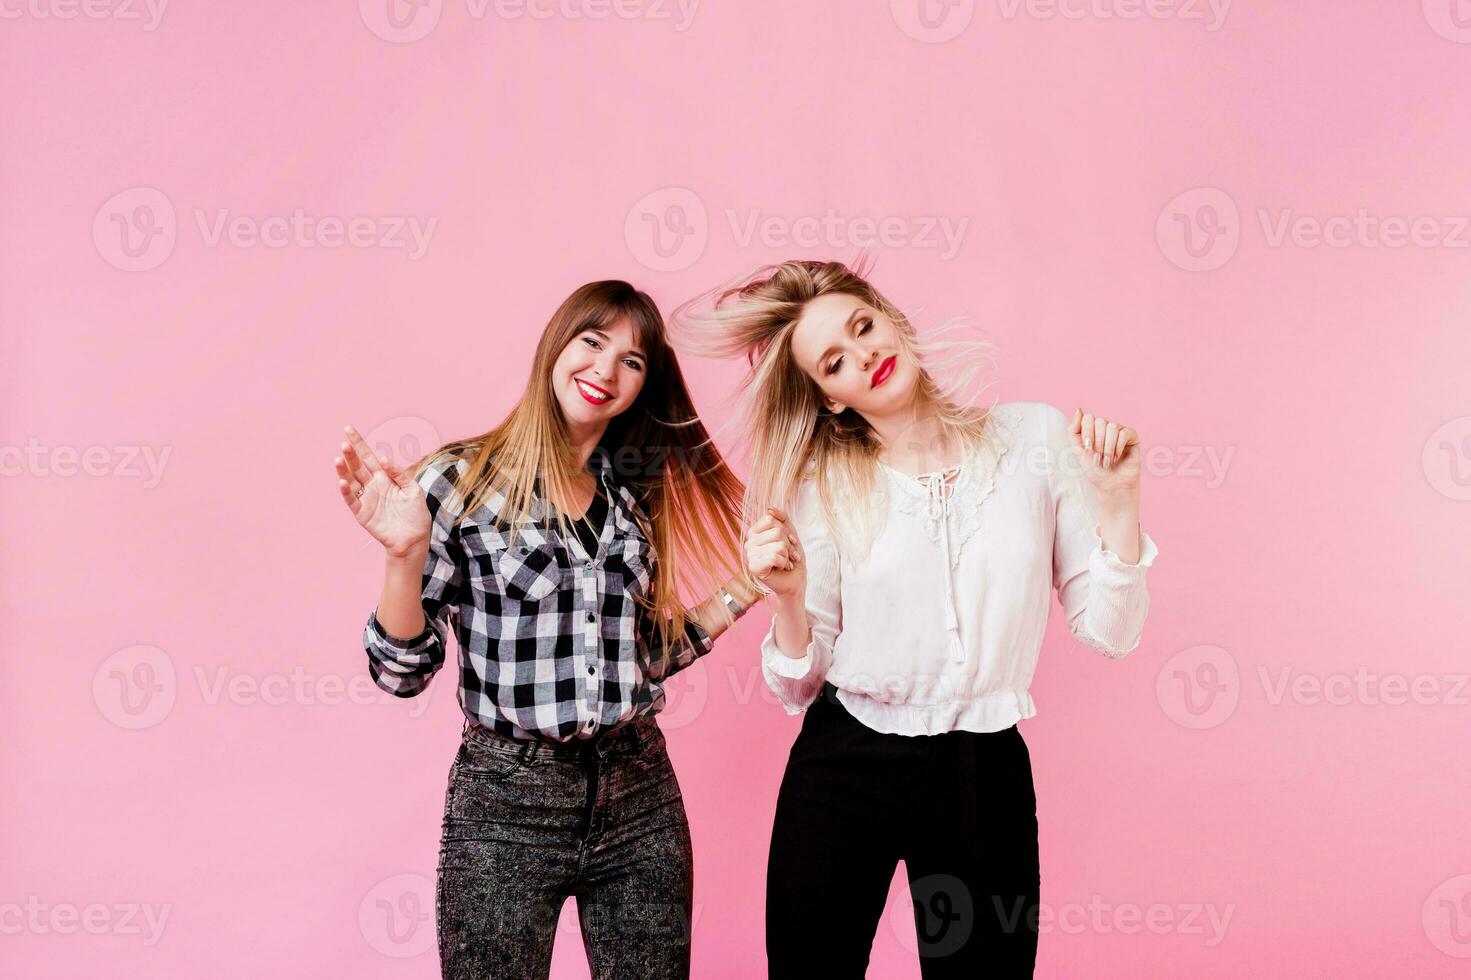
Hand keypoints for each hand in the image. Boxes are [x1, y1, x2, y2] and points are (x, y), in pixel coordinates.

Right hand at [335, 424, 431, 557]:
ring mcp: (366, 499)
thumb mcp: (413, 489)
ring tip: (338, 459)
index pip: (368, 456)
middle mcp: (372, 486)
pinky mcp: (363, 513)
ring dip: (344, 470)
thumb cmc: (416, 514)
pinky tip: (342, 481)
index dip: (358, 443)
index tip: (348, 429)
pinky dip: (346, 491)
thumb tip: (383, 460)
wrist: (415, 538)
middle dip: (350, 454)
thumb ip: (399, 474)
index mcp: (384, 477)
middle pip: (357, 466)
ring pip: (351, 481)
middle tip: (344, 443)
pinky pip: (352, 500)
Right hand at [745, 507, 804, 598]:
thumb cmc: (791, 556)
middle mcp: (749, 542)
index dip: (786, 531)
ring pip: (778, 545)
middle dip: (788, 545)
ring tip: (785, 562)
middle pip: (776, 532)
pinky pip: (774, 557)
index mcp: (755, 532)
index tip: (789, 541)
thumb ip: (781, 517)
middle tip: (788, 555)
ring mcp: (750, 555)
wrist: (795, 578)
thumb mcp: (790, 532)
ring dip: (787, 555)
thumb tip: (769, 509)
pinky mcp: (753, 567)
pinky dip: (784, 563)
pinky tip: (782, 568)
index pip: (770, 519)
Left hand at [1070, 407, 1140, 494]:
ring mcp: (1119, 430)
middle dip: (1097, 443)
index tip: (1088, 450)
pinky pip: (1124, 433)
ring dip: (1107, 448)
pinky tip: (1118, 457)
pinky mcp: (1132, 437)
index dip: (1087, 435)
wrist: (1111, 485)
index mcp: (1092, 428)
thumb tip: (1079, 410)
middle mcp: (1106, 427)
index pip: (1088, 418)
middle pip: (1100, 422)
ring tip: (1108, 460)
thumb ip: (1073, 430)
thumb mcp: (1078, 450)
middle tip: (1098, 458)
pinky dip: (1118, 447)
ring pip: (1112, 427)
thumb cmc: (1094, 470)